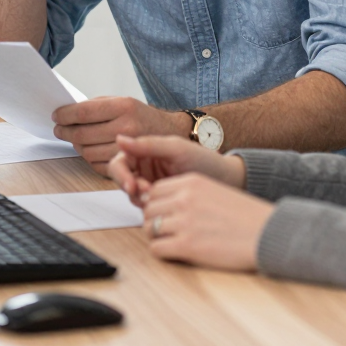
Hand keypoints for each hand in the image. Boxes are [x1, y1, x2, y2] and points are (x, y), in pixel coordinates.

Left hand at [52, 97, 191, 175]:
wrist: (169, 132)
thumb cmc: (140, 115)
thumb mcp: (122, 101)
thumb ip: (96, 105)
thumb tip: (67, 112)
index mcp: (124, 106)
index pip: (84, 112)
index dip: (65, 115)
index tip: (55, 115)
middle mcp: (126, 127)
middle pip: (82, 133)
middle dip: (65, 131)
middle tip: (59, 128)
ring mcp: (127, 148)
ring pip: (86, 151)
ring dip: (75, 144)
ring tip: (74, 138)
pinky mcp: (126, 164)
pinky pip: (96, 165)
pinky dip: (87, 157)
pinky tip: (89, 148)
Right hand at [109, 134, 245, 205]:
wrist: (226, 180)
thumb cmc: (204, 159)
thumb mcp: (176, 149)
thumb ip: (148, 144)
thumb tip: (119, 138)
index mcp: (147, 150)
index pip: (121, 160)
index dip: (121, 174)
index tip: (132, 184)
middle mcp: (146, 166)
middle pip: (122, 179)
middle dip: (130, 187)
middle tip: (145, 194)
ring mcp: (151, 183)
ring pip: (131, 194)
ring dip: (139, 198)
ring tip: (157, 198)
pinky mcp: (160, 200)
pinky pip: (144, 205)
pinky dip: (149, 207)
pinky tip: (162, 206)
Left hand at [141, 173, 273, 271]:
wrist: (266, 233)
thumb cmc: (245, 215)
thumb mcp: (214, 191)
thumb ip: (189, 193)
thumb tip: (165, 205)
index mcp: (192, 182)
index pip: (156, 190)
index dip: (157, 204)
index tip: (163, 214)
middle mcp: (184, 198)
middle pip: (149, 209)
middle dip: (154, 220)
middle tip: (165, 230)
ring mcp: (184, 222)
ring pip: (149, 228)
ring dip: (157, 237)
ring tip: (171, 242)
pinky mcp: (186, 245)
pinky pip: (156, 248)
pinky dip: (162, 252)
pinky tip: (175, 253)